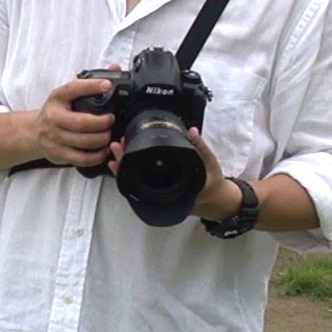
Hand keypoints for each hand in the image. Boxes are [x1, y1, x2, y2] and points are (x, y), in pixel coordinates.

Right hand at [32, 77, 117, 166]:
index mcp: (57, 98)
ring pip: (84, 142)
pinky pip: (81, 158)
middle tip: (111, 120)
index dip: (92, 86)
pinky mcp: (59, 154)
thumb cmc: (56, 112)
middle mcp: (53, 118)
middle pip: (82, 122)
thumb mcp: (67, 94)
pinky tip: (104, 150)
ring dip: (102, 139)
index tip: (108, 86)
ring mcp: (55, 138)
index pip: (73, 89)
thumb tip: (115, 68)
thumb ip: (91, 83)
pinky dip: (97, 156)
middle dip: (102, 122)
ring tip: (109, 135)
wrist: (34, 132)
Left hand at [109, 126, 237, 219]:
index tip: (122, 152)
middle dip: (123, 162)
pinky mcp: (159, 189)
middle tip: (117, 146)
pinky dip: (132, 169)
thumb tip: (193, 131)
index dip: (129, 166)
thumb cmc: (211, 183)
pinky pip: (141, 180)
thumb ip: (201, 147)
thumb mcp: (209, 163)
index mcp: (173, 189)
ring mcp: (159, 192)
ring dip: (126, 165)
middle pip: (135, 179)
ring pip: (136, 181)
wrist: (214, 199)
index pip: (144, 179)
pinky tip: (124, 159)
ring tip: (117, 149)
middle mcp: (162, 193)